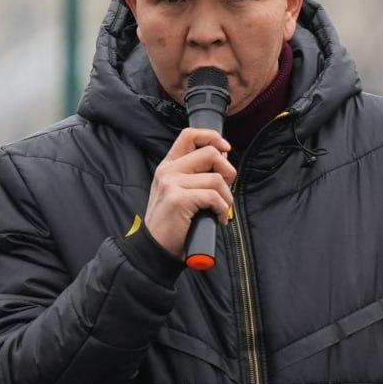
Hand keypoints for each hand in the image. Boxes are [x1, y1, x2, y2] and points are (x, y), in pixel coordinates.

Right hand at [143, 128, 235, 256]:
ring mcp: (172, 183)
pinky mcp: (178, 199)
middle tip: (226, 190)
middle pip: (210, 153)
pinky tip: (219, 219)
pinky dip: (223, 210)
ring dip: (227, 198)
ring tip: (221, 210)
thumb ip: (196, 174)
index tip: (225, 149)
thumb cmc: (172, 224)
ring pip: (216, 179)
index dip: (212, 137)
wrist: (154, 249)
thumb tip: (224, 156)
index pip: (190, 134)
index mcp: (168, 166)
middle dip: (228, 171)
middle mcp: (168, 171)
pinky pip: (214, 197)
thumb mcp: (178, 192)